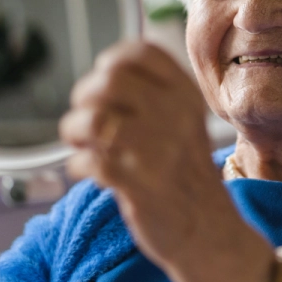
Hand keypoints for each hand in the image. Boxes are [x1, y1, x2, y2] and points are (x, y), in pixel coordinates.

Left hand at [59, 40, 272, 281]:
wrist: (208, 229)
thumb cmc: (184, 172)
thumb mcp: (183, 121)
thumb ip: (150, 95)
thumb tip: (97, 78)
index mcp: (185, 95)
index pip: (140, 53)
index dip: (110, 63)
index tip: (104, 84)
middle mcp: (175, 115)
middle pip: (109, 80)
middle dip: (83, 97)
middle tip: (84, 119)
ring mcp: (159, 150)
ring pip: (94, 119)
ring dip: (74, 131)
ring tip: (80, 145)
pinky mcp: (140, 186)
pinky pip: (90, 161)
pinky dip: (79, 165)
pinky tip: (90, 173)